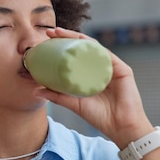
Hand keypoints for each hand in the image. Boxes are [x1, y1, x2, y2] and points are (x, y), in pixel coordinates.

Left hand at [35, 27, 153, 148]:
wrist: (120, 128)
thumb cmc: (100, 117)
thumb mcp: (74, 104)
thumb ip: (57, 96)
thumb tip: (36, 90)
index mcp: (90, 73)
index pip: (75, 55)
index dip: (61, 45)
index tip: (46, 39)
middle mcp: (101, 67)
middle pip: (83, 47)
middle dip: (66, 36)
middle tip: (50, 32)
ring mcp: (112, 67)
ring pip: (94, 47)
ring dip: (77, 38)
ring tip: (61, 33)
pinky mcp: (122, 70)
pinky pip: (106, 55)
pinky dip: (94, 48)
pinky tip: (82, 43)